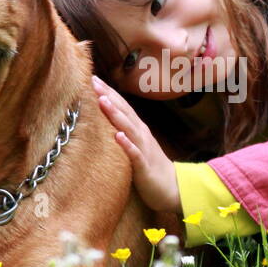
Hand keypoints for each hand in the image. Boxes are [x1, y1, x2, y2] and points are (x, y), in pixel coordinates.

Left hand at [91, 75, 180, 212]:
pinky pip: (135, 154)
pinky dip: (127, 144)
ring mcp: (144, 149)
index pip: (122, 107)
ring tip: (103, 101)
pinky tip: (118, 136)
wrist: (173, 187)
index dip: (109, 92)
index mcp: (139, 130)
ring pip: (129, 128)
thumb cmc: (151, 167)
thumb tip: (109, 120)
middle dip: (109, 96)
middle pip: (124, 112)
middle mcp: (141, 135)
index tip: (94, 79)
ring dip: (116, 115)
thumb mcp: (137, 145)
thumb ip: (126, 132)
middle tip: (94, 81)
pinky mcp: (144, 166)